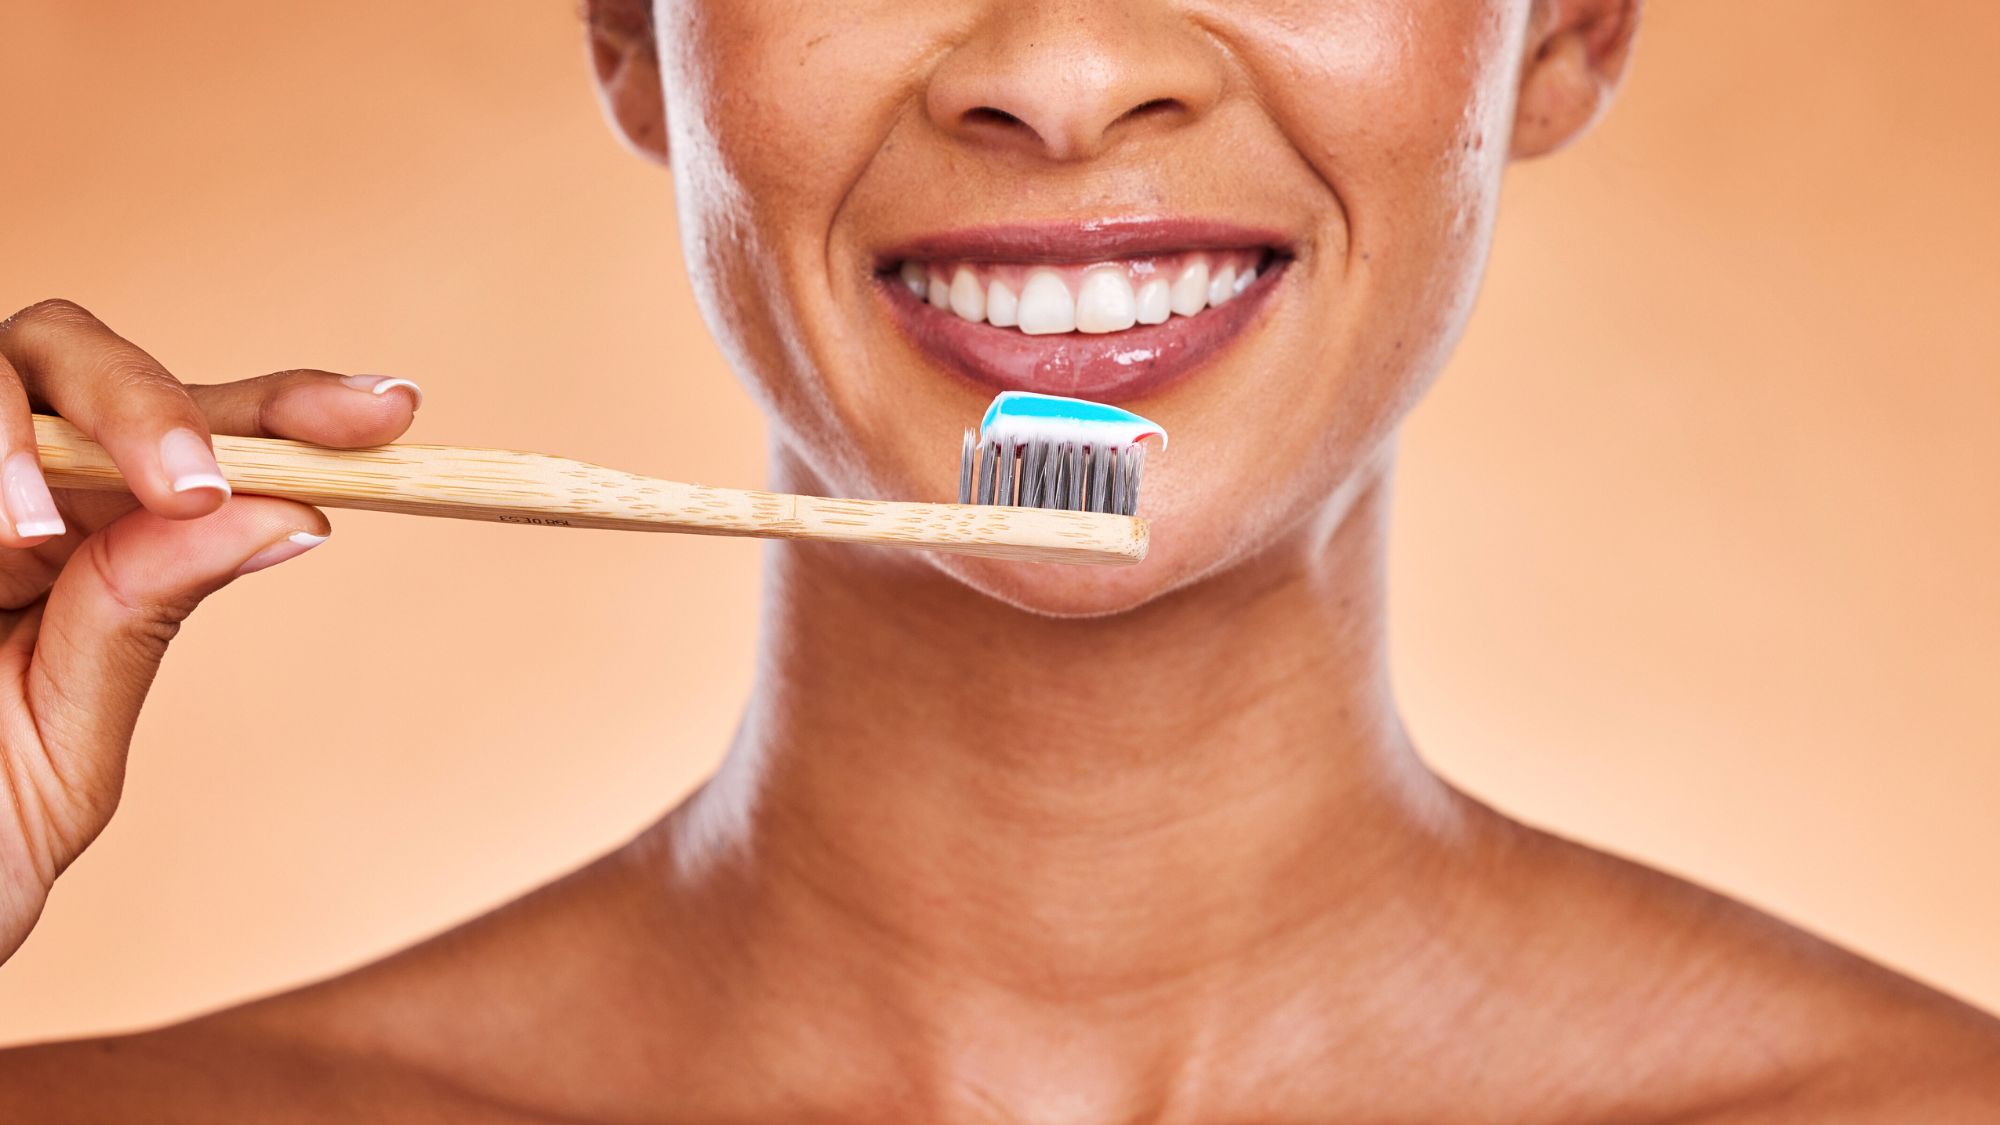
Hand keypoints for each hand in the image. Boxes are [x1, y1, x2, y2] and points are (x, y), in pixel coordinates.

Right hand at [0, 299, 420, 960]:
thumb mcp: (59, 747)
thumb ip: (138, 618)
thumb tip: (294, 512)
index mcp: (76, 544)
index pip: (197, 439)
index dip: (293, 406)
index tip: (392, 411)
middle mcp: (5, 497)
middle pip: (74, 353)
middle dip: (148, 403)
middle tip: (191, 487)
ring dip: (22, 440)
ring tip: (27, 547)